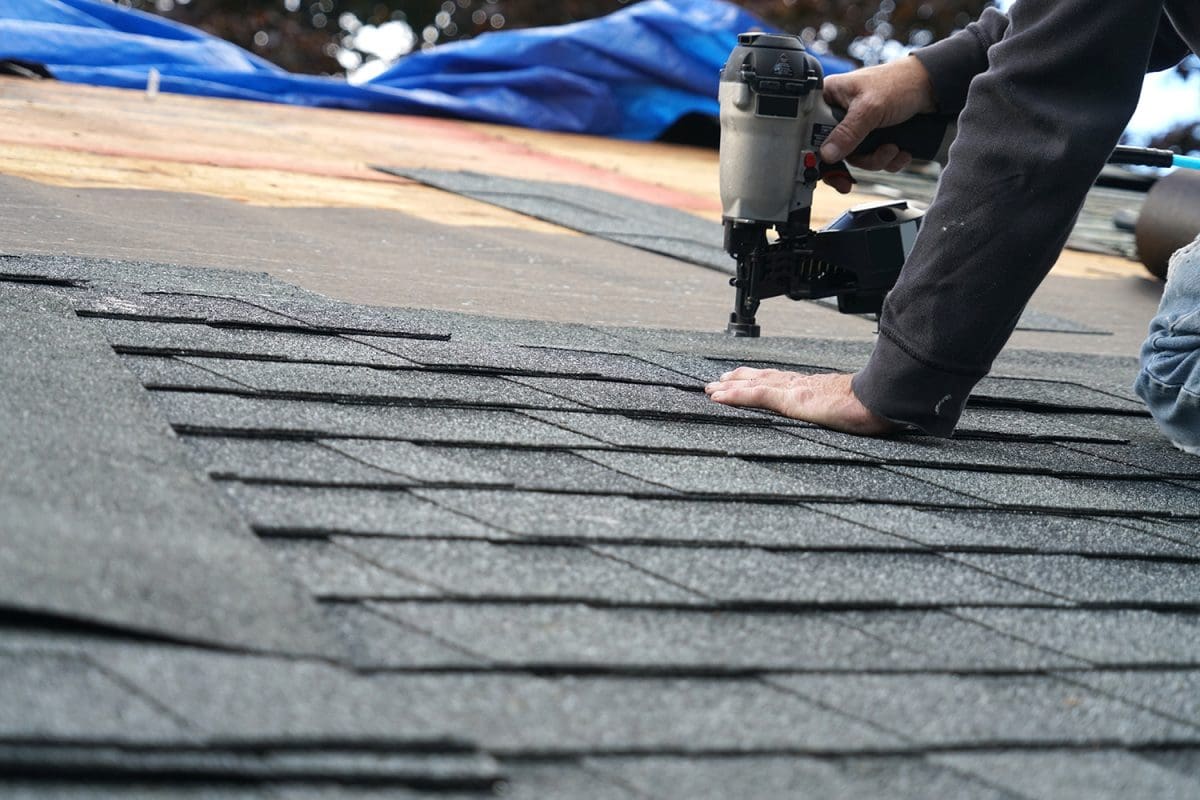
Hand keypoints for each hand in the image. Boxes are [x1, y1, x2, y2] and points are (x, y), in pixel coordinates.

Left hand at [705, 368, 901, 435]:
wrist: (882, 400)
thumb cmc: (874, 406)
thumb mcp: (853, 409)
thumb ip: (843, 411)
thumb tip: (849, 417)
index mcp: (813, 387)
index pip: (781, 381)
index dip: (760, 379)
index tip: (744, 378)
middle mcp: (800, 384)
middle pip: (762, 378)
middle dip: (738, 379)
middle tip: (718, 382)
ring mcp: (793, 390)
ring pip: (753, 385)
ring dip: (729, 387)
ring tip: (711, 389)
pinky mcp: (791, 399)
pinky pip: (755, 396)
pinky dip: (734, 396)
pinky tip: (718, 398)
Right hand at [820, 57, 936, 193]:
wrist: (932, 86)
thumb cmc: (899, 83)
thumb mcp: (870, 108)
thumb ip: (848, 132)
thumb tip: (826, 155)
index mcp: (829, 98)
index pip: (811, 132)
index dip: (816, 154)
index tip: (826, 170)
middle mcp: (840, 114)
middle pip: (834, 151)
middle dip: (856, 161)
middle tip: (851, 179)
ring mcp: (857, 126)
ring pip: (856, 158)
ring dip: (877, 160)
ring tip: (893, 148)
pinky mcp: (874, 136)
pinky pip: (873, 159)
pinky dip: (888, 160)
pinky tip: (900, 151)